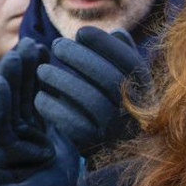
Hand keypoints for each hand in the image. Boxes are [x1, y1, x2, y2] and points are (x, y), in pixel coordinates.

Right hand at [0, 38, 81, 185]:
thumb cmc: (55, 178)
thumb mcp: (70, 140)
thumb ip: (75, 114)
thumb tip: (102, 88)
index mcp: (34, 123)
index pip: (36, 90)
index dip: (40, 68)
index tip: (48, 46)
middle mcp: (16, 129)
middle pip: (19, 92)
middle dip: (25, 67)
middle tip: (32, 43)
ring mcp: (4, 143)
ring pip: (5, 104)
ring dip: (9, 78)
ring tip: (16, 56)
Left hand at [35, 26, 146, 154]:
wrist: (115, 153)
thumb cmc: (118, 105)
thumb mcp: (129, 81)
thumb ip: (123, 56)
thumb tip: (115, 33)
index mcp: (144, 91)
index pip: (129, 62)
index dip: (105, 44)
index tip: (81, 33)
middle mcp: (134, 111)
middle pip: (109, 79)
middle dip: (79, 57)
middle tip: (56, 45)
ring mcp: (114, 130)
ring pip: (89, 100)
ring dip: (62, 80)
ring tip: (42, 70)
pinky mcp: (91, 144)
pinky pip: (70, 123)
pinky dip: (53, 106)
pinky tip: (41, 96)